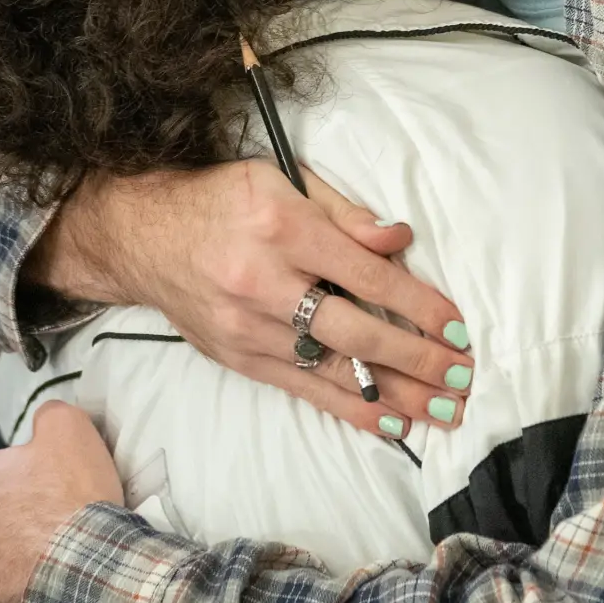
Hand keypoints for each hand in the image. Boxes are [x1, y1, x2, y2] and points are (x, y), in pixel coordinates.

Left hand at [0, 401, 122, 602]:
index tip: (54, 491)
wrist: (84, 577)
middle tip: (56, 530)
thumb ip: (51, 416)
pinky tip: (51, 599)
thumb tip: (46, 418)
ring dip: (13, 570)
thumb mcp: (71, 430)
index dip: (27, 481)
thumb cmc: (72, 502)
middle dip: (14, 528)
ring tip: (57, 568)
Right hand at [29, 161, 473, 438]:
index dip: (418, 305)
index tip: (457, 328)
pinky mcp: (237, 358)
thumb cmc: (219, 199)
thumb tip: (399, 241)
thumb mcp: (281, 178)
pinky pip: (303, 390)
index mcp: (281, 228)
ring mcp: (247, 328)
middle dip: (417, 361)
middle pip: (355, 332)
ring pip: (332, 370)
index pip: (366, 276)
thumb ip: (344, 211)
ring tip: (442, 412)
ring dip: (394, 395)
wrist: (140, 235)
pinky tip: (389, 424)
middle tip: (464, 379)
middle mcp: (263, 283)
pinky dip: (348, 409)